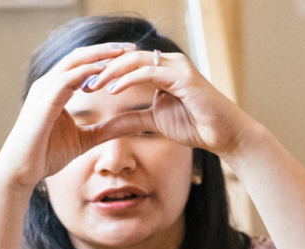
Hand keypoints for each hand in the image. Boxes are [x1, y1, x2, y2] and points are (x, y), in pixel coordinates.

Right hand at [0, 42, 142, 190]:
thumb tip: (131, 127)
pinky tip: (105, 71)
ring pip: (73, 61)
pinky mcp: (43, 102)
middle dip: (105, 49)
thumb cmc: (45, 155)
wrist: (20, 171)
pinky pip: (67, 79)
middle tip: (131, 46)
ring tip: (122, 52)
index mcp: (55, 90)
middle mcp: (47, 85)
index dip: (104, 57)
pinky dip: (86, 72)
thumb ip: (104, 130)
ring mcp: (43, 91)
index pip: (81, 64)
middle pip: (78, 56)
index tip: (129, 56)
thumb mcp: (83, 140)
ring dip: (99, 55)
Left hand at [80, 49, 261, 158]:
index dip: (104, 74)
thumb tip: (108, 124)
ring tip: (91, 85)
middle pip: (126, 57)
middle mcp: (169, 63)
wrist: (223, 135)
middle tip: (80, 83)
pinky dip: (128, 79)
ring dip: (110, 72)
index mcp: (162, 70)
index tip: (82, 87)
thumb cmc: (195, 126)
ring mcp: (177, 67)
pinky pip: (149, 71)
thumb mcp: (154, 121)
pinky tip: (112, 90)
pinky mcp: (183, 76)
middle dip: (102, 69)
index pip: (127, 64)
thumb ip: (132, 118)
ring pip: (135, 60)